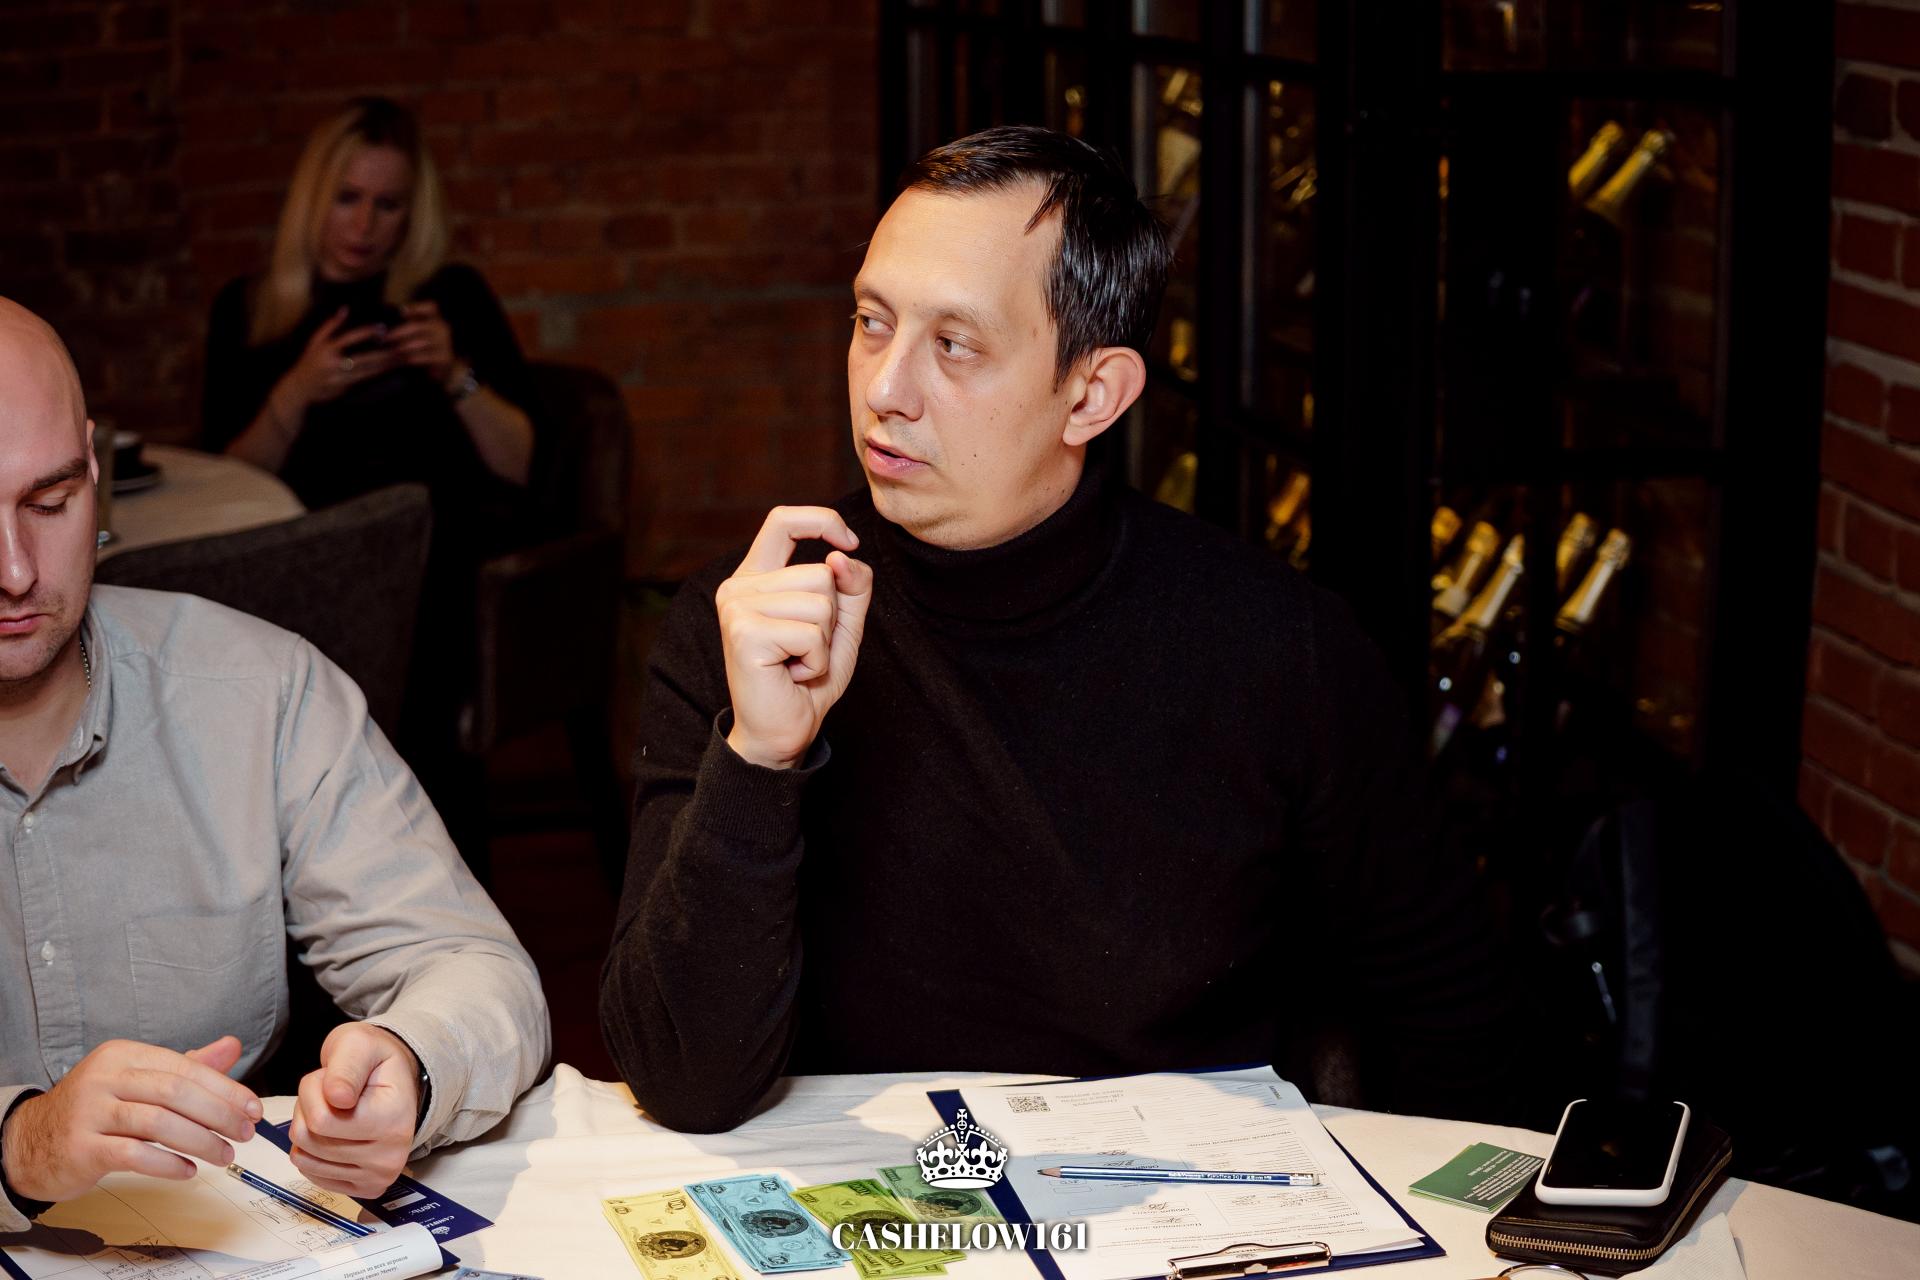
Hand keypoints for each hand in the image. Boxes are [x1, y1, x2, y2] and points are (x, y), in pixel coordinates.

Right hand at [0, 1037, 261, 1203]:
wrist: (31, 1142)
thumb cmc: (95, 1110)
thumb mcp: (137, 1080)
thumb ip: (186, 1066)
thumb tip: (232, 1046)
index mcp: (123, 1054)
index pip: (185, 1068)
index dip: (225, 1088)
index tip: (253, 1108)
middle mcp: (104, 1078)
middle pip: (175, 1092)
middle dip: (219, 1114)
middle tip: (245, 1132)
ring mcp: (89, 1113)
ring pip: (157, 1123)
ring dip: (200, 1141)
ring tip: (225, 1154)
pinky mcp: (80, 1148)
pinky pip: (133, 1155)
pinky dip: (166, 1163)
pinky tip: (187, 1171)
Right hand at [275, 307, 401, 414]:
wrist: (299, 388)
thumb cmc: (309, 361)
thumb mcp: (315, 341)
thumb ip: (330, 325)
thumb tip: (345, 309)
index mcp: (325, 348)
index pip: (348, 338)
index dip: (366, 332)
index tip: (382, 328)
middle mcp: (332, 363)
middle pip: (362, 357)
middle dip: (382, 353)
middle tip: (399, 347)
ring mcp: (338, 377)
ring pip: (366, 370)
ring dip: (384, 365)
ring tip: (399, 359)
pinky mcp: (342, 388)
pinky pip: (363, 380)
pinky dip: (376, 374)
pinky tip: (388, 369)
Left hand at [288, 1024, 420, 1198]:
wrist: (391, 1082)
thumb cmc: (374, 1061)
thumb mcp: (358, 1045)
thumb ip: (346, 1067)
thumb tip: (337, 1098)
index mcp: (394, 1121)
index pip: (321, 1120)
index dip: (312, 1091)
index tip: (331, 1077)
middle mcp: (391, 1158)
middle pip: (310, 1140)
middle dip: (307, 1109)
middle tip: (331, 1093)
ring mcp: (378, 1178)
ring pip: (306, 1159)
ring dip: (308, 1129)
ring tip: (333, 1110)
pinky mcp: (365, 1191)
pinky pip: (311, 1174)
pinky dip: (312, 1151)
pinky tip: (334, 1134)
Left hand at [386, 301, 455, 384]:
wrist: (443, 370)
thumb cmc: (424, 349)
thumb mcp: (416, 336)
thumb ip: (405, 327)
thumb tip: (383, 327)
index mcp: (435, 319)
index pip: (430, 308)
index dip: (416, 308)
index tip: (401, 312)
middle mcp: (442, 329)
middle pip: (420, 326)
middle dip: (400, 332)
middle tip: (386, 338)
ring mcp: (445, 343)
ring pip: (422, 342)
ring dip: (405, 346)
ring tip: (393, 350)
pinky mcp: (445, 358)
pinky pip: (427, 357)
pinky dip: (413, 358)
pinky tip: (404, 360)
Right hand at [718, 506, 874, 769]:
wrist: (781, 734)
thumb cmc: (806, 680)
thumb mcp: (840, 627)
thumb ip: (851, 587)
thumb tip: (843, 555)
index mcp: (756, 578)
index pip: (783, 521)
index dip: (822, 521)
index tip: (848, 543)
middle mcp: (739, 587)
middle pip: (820, 573)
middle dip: (831, 618)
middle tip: (804, 650)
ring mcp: (737, 608)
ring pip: (820, 602)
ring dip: (823, 643)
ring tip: (798, 663)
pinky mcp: (745, 633)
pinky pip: (811, 633)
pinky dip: (816, 660)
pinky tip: (793, 674)